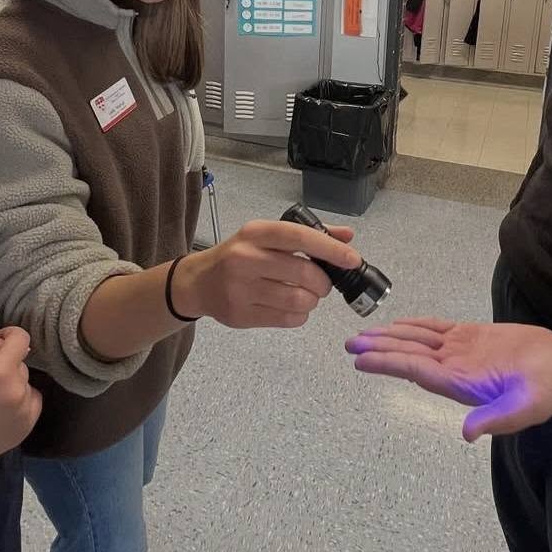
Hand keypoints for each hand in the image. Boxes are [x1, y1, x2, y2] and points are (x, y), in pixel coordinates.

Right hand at [0, 327, 42, 482]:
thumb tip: (8, 344)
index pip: (22, 339)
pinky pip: (31, 402)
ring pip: (26, 383)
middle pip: (21, 364)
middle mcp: (19, 392)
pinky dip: (20, 400)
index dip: (9, 334)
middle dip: (5, 364)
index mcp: (0, 373)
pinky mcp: (26, 429)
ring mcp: (25, 413)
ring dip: (13, 383)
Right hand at [174, 220, 357, 329]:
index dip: (330, 248)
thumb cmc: (239, 255)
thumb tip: (347, 238)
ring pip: (298, 299)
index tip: (352, 260)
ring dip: (312, 300)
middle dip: (323, 282)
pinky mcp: (240, 315)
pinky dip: (300, 315)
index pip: (299, 237)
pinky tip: (293, 307)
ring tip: (307, 295)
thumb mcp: (266, 237)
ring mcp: (240, 289)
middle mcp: (245, 258)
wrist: (198, 282)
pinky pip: (287, 319)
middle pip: (303, 272)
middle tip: (322, 284)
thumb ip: (307, 235)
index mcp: (255, 233)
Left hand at [345, 318, 551, 440]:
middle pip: (409, 355)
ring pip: (418, 341)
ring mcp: (462, 352)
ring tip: (365, 334)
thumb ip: (497, 420)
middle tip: (351, 344)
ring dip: (392, 336)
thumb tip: (468, 434)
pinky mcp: (473, 337)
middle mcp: (455, 368)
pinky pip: (438, 329)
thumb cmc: (548, 389)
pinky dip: (417, 325)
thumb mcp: (526, 408)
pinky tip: (400, 324)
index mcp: (461, 384)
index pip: (416, 370)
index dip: (388, 363)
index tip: (361, 359)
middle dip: (380, 349)